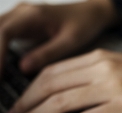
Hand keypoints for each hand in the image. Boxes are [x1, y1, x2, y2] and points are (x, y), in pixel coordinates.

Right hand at [0, 0, 117, 73]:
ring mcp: (18, 17)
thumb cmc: (85, 25)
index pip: (4, 32)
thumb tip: (23, 68)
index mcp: (33, 15)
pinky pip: (0, 36)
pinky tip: (1, 70)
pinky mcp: (19, 24)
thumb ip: (48, 53)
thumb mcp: (71, 41)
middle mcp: (21, 13)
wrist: (91, 13)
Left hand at [4, 49, 121, 112]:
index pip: (53, 71)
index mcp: (100, 58)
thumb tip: (73, 95)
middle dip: (26, 103)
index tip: (20, 101)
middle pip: (51, 84)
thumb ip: (98, 76)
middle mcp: (102, 69)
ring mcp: (114, 87)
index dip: (30, 88)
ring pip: (63, 101)